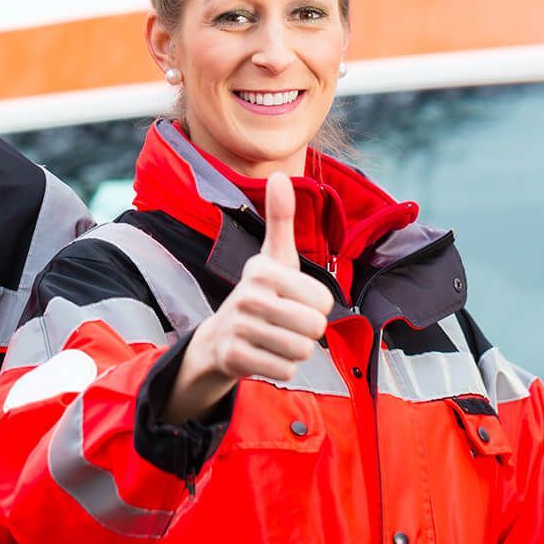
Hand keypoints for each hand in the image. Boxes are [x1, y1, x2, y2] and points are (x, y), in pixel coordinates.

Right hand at [167, 173, 331, 422]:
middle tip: (287, 324)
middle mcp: (248, 297)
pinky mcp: (234, 358)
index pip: (324, 300)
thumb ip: (280, 218)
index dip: (318, 305)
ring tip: (276, 338)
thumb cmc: (260, 293)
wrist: (219, 338)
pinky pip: (285, 369)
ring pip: (301, 350)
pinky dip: (281, 366)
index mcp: (263, 270)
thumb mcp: (274, 257)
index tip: (295, 300)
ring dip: (295, 349)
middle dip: (308, 331)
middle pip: (314, 327)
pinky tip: (265, 354)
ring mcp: (239, 328)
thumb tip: (280, 173)